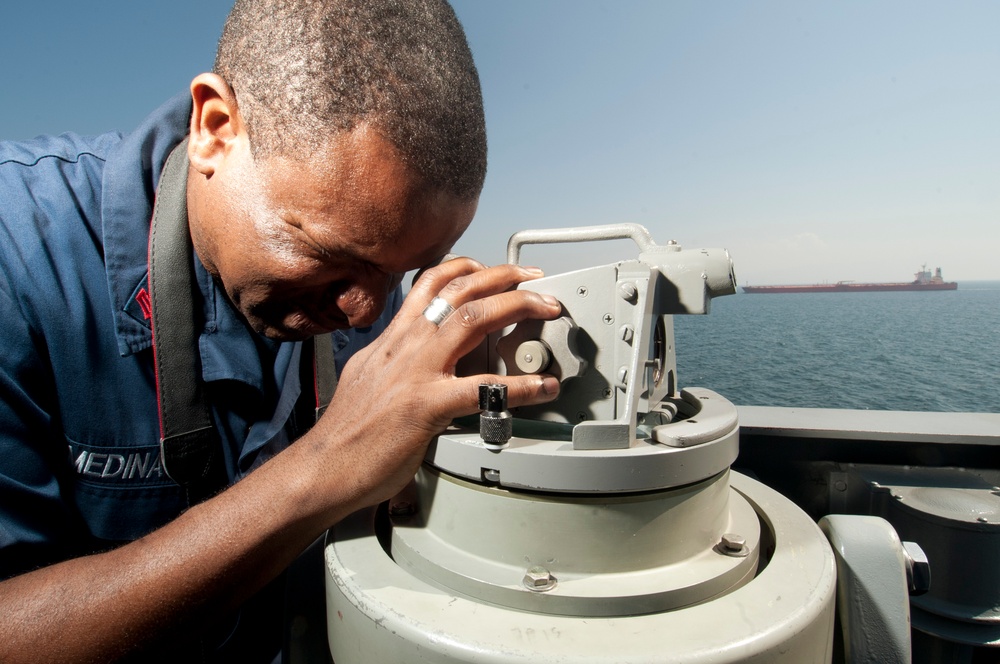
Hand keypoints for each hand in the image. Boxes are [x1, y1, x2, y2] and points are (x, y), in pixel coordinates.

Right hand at [307, 258, 561, 510]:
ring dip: (516, 307)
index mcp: (391, 340)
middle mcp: (404, 347)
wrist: (323, 469)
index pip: (429, 284)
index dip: (465, 268)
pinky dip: (520, 386)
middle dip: (502, 277)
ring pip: (472, 320)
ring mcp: (415, 374)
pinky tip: (542, 388)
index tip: (491, 269)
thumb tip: (417, 358)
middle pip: (458, 291)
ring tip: (546, 309)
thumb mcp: (368, 378)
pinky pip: (482, 389)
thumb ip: (395, 361)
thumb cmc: (347, 433)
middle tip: (533, 278)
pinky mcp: (426, 407)